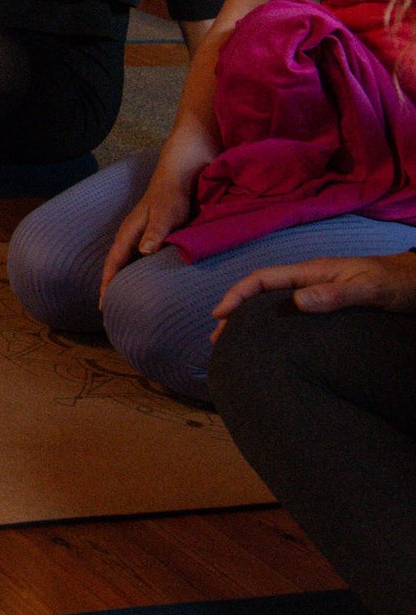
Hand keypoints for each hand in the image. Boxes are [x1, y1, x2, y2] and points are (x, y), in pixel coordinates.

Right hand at [101, 165, 198, 293]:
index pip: (113, 263)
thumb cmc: (171, 197)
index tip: (103, 305)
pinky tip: (141, 282)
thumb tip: (143, 252)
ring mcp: (138, 237)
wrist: (176, 178)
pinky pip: (136, 259)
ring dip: (121, 280)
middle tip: (108, 311)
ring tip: (121, 301)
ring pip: (125, 263)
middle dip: (109, 287)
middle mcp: (130, 237)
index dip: (107, 284)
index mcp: (129, 234)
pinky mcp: (149, 237)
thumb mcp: (166, 215)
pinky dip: (134, 272)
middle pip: (115, 266)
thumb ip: (156, 232)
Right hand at [214, 254, 415, 327]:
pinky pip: (291, 313)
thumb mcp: (368, 288)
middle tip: (218, 337)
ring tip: (237, 342)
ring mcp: (318, 292)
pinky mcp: (328, 305)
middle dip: (236, 311)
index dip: (238, 295)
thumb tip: (297, 303)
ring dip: (252, 319)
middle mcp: (309, 281)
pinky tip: (273, 341)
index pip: (263, 278)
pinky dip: (273, 325)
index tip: (220, 316)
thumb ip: (335, 294)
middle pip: (262, 292)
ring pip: (274, 303)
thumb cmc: (396, 283)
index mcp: (312, 272)